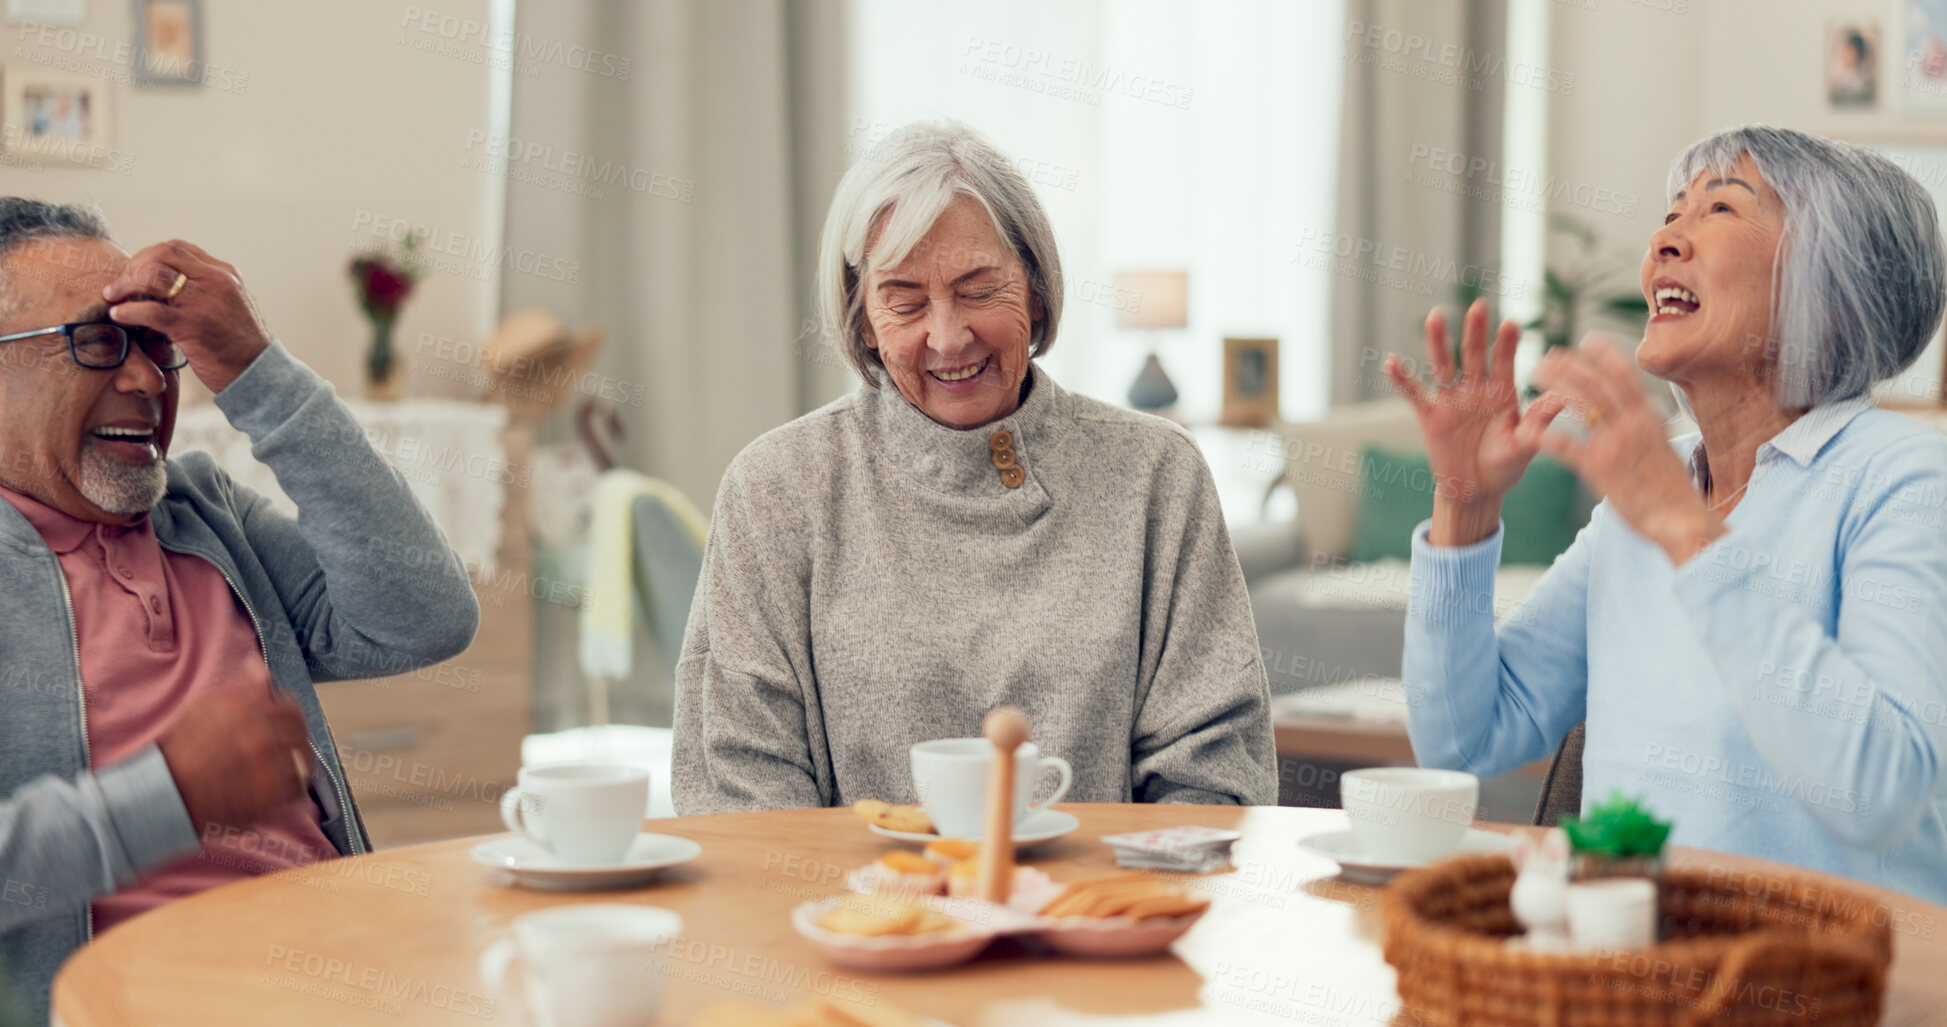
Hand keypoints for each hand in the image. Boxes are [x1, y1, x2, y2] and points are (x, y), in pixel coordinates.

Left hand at [102, 240, 272, 393]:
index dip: (147, 256)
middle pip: (161, 254)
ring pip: (153, 276)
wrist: (259, 374)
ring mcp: (205, 301)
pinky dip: (129, 312)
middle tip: (119, 286)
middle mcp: (216, 280)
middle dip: (133, 267)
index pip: (177, 248)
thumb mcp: (228, 306)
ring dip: (125, 285)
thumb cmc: (240, 346)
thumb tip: (164, 287)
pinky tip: (119, 317)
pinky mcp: (193, 326)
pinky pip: (151, 311)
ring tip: (113, 298)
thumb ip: (204, 291)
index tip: (134, 273)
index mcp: (225, 273)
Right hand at [158, 690, 310, 837]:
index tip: (284, 724)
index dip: (288, 715)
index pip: (289, 704)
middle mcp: (260, 727)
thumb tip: (257, 663)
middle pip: (299, 729)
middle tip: (290, 749)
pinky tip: (282, 787)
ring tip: (287, 770)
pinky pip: (298, 783)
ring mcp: (268, 759)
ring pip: (302, 755)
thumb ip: (238, 685)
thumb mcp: (204, 706)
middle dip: (296, 738)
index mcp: (245, 704)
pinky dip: (293, 785)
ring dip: (298, 761)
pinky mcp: (271, 789)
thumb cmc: (180, 749)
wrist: (164, 791)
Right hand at [1385, 299, 1554, 544]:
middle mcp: (1476, 391)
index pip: (1504, 363)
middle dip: (1476, 332)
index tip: (1511, 324)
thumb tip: (1560, 398)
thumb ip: (1538, 423)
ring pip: (1443, 366)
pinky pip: (1414, 395)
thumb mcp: (1525, 446)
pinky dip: (1403, 380)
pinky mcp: (1431, 417)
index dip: (1506, 345)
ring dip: (1438, 342)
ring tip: (1435, 317)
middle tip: (1478, 306)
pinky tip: (1391, 362)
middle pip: (1474, 355)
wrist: (1476, 492)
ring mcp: (1451, 401)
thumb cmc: (1505, 467)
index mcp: (1502, 394)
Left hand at [1520, 336, 1722, 564]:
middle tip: (1548, 355)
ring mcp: (1615, 444)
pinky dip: (1544, 436)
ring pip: (1582, 403)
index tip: (1587, 339)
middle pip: (1598, 382)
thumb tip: (1644, 411)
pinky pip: (1566, 447)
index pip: (1625, 375)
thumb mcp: (1664, 447)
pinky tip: (1525, 430)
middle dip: (1571, 364)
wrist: (1682, 519)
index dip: (1604, 354)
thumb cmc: (1673, 489)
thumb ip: (1649, 427)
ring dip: (1555, 385)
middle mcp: (1632, 424)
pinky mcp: (1599, 469)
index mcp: (1649, 417)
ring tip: (1533, 375)